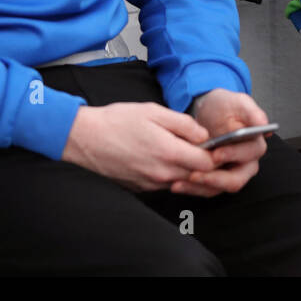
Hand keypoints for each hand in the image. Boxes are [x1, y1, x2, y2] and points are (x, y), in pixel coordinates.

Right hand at [61, 102, 215, 191]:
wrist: (85, 139)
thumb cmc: (117, 121)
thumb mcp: (154, 111)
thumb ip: (184, 124)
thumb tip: (204, 135)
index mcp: (169, 153)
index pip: (208, 163)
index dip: (215, 153)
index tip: (214, 143)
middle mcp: (162, 174)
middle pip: (197, 175)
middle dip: (204, 162)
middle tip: (201, 145)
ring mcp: (151, 183)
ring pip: (181, 180)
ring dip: (187, 168)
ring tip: (180, 148)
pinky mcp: (141, 188)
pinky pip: (165, 183)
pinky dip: (170, 173)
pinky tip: (161, 156)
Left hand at [172, 89, 270, 197]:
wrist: (208, 111)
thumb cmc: (225, 106)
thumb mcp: (239, 102)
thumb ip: (252, 111)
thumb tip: (263, 123)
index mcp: (255, 145)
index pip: (249, 155)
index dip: (233, 155)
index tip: (216, 154)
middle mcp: (246, 163)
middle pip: (235, 179)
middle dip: (214, 179)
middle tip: (195, 174)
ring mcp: (231, 173)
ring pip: (219, 188)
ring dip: (199, 187)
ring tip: (180, 182)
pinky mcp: (216, 179)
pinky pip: (206, 190)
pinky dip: (192, 189)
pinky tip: (177, 184)